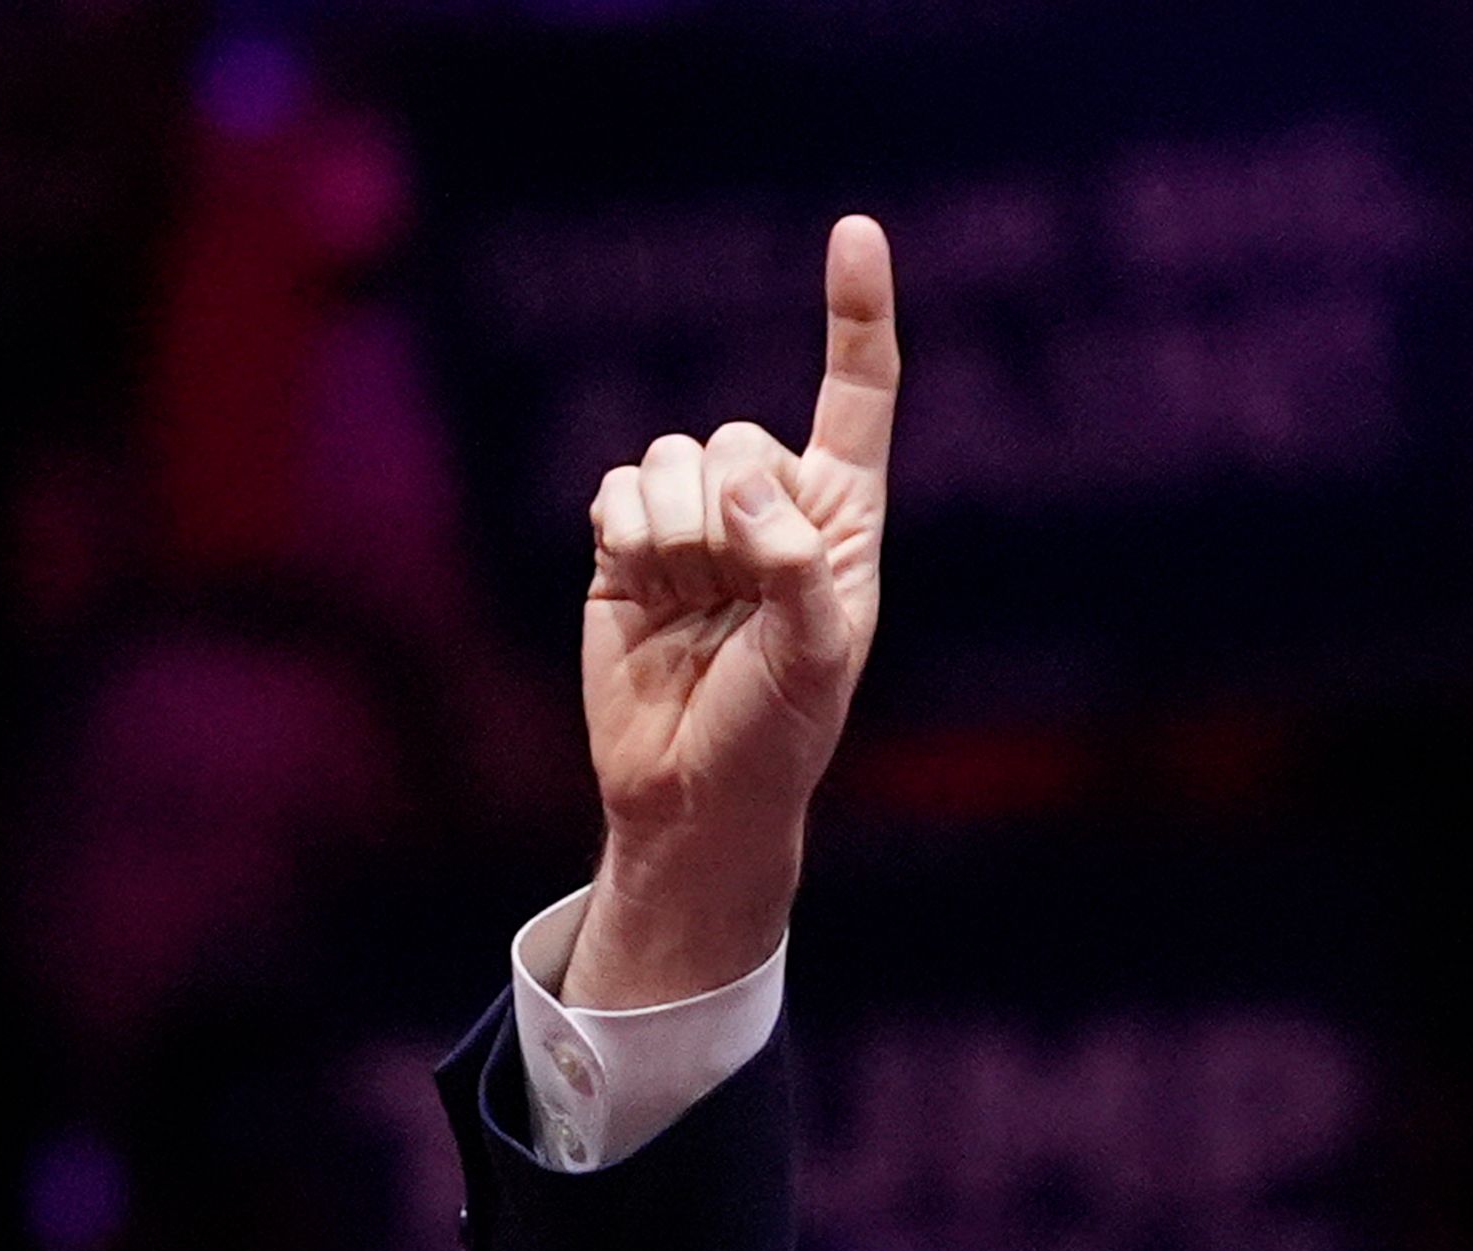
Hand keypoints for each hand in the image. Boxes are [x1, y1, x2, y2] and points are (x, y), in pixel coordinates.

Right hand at [567, 213, 898, 1007]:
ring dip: (675, 530)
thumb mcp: (816, 659)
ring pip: (669, 455)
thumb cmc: (776, 735)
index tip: (854, 233)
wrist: (690, 796)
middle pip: (736, 433)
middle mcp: (771, 508)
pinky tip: (641, 590)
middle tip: (735, 591)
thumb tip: (744, 493)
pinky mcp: (626, 544)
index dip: (855, 314)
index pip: (858, 398)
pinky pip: (615, 490)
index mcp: (842, 522)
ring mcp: (696, 524)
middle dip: (729, 506)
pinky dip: (625, 536)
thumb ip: (795, 566)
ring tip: (688, 602)